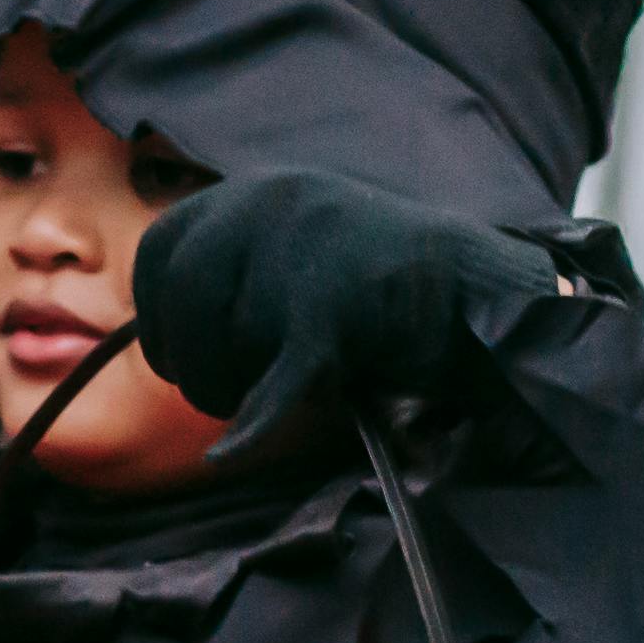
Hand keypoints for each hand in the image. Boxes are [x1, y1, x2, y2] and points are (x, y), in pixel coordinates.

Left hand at [130, 172, 555, 463]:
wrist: (487, 299)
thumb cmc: (388, 292)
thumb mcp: (301, 255)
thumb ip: (237, 272)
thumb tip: (155, 331)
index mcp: (259, 190)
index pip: (162, 250)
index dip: (156, 313)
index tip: (176, 355)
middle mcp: (272, 205)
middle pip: (179, 295)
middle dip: (186, 358)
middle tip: (218, 392)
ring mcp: (304, 251)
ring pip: (218, 337)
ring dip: (222, 387)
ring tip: (255, 402)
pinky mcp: (336, 307)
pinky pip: (271, 381)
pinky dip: (249, 427)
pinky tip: (231, 452)